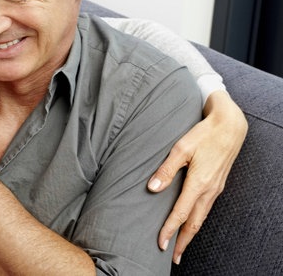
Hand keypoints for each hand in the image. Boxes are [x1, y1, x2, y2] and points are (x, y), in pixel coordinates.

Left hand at [148, 91, 246, 263]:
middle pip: (195, 223)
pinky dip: (197, 220)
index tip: (160, 243)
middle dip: (183, 241)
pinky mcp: (218, 185)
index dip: (170, 229)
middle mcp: (209, 190)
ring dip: (191, 233)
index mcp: (199, 183)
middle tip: (173, 257)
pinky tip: (191, 223)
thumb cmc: (203, 134)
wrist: (230, 126)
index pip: (181, 213)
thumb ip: (166, 170)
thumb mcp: (181, 148)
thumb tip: (152, 188)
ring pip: (202, 217)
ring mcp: (216, 188)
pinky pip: (206, 208)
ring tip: (180, 245)